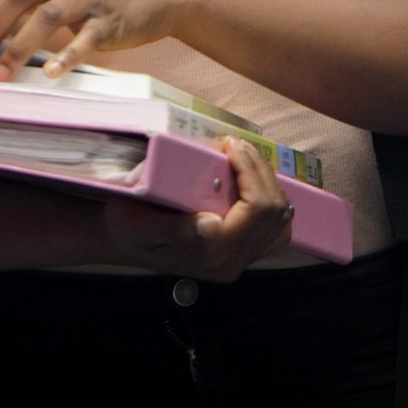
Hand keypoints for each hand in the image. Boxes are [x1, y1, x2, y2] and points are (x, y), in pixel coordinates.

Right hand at [97, 136, 294, 281]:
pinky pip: (277, 229)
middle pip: (274, 210)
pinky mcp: (243, 255)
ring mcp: (241, 261)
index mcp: (213, 255)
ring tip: (245, 158)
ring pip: (281, 219)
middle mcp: (233, 262)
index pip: (257, 209)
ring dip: (269, 182)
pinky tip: (254, 184)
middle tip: (236, 144)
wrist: (125, 243)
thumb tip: (213, 225)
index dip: (251, 171)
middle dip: (260, 170)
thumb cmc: (129, 228)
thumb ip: (176, 229)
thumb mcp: (140, 226)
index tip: (230, 145)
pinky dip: (273, 202)